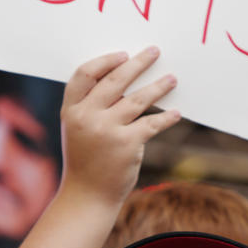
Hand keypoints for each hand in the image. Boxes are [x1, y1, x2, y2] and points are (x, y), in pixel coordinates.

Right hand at [59, 47, 180, 205]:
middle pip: (115, 80)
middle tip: (154, 52)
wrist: (87, 196)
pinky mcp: (126, 145)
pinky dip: (166, 118)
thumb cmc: (85, 160)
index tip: (123, 54)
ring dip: (158, 87)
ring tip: (172, 78)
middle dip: (138, 63)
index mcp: (71, 110)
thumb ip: (91, 106)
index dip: (105, 61)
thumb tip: (123, 78)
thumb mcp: (77, 130)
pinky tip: (176, 113)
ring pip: (137, 99)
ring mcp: (106, 130)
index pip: (84, 74)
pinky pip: (151, 124)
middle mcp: (87, 117)